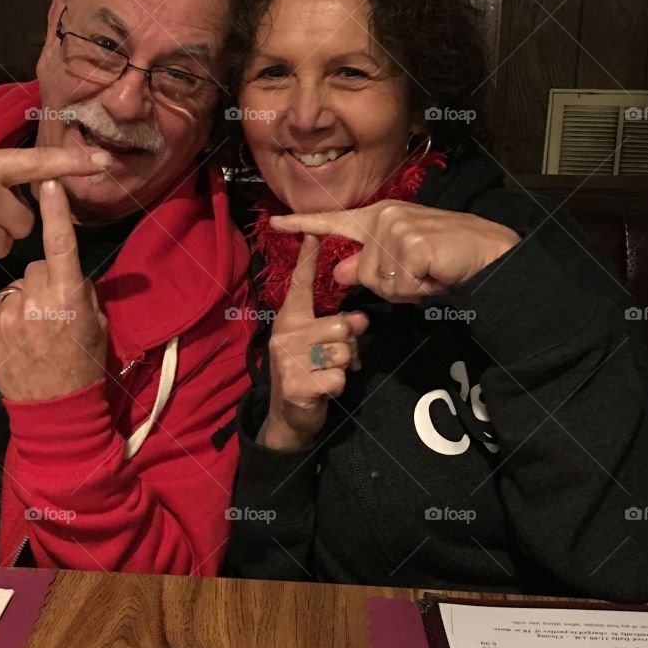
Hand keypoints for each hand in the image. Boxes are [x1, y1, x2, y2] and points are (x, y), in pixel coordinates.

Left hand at [0, 179, 107, 400]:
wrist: (54, 408)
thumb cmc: (84, 365)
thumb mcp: (96, 325)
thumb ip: (83, 293)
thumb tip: (72, 273)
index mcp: (69, 296)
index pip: (60, 243)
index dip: (55, 210)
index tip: (50, 181)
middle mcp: (38, 300)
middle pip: (35, 265)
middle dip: (43, 278)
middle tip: (53, 308)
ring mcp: (10, 315)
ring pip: (15, 286)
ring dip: (24, 300)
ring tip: (35, 329)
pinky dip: (8, 318)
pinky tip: (19, 340)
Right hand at [259, 234, 368, 451]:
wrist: (288, 415)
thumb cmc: (307, 370)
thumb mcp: (321, 343)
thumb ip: (339, 326)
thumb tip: (362, 319)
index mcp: (290, 317)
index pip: (300, 284)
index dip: (308, 259)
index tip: (312, 233)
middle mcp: (285, 333)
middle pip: (341, 324)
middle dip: (348, 343)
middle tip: (334, 356)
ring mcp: (288, 359)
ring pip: (343, 351)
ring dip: (343, 365)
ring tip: (328, 371)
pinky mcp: (297, 383)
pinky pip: (338, 377)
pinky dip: (339, 385)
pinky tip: (324, 389)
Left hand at [271, 201, 518, 301]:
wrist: (491, 252)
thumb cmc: (449, 257)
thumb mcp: (404, 262)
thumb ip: (370, 265)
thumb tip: (339, 272)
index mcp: (380, 217)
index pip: (335, 222)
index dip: (304, 224)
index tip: (277, 224)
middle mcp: (384, 218)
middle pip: (362, 274)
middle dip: (392, 287)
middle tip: (422, 275)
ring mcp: (396, 229)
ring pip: (380, 283)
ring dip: (408, 290)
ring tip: (431, 273)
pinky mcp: (409, 245)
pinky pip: (399, 287)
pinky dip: (420, 290)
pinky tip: (437, 275)